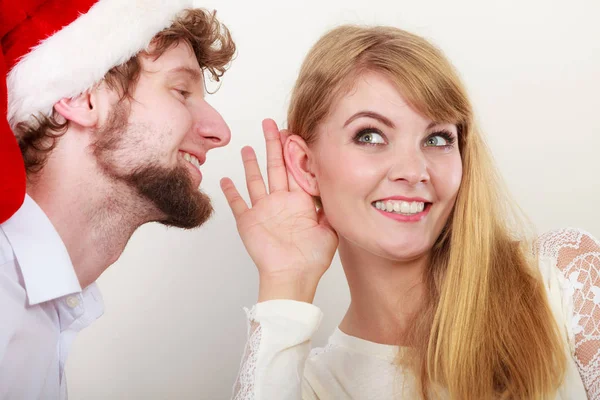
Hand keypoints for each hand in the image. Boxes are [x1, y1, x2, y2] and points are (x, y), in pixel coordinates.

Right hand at [221, 119, 337, 302]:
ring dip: (251, 163)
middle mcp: (281, 202)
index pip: (296, 169)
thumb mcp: (330, 230)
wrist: (292, 276)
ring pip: (255, 180)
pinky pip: (237, 203)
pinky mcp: (248, 222)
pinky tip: (226, 179)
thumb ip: (330, 207)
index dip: (293, 150)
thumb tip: (336, 187)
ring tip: (247, 146)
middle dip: (273, 145)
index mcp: (300, 201)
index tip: (292, 131)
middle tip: (270, 124)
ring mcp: (263, 210)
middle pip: (275, 166)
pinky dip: (231, 192)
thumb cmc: (312, 259)